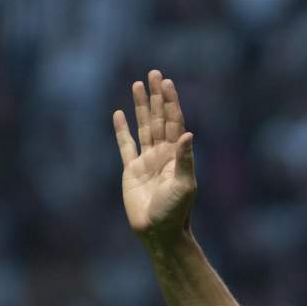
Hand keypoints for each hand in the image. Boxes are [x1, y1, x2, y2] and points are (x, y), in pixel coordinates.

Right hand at [113, 69, 196, 245]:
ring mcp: (147, 161)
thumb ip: (185, 159)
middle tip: (154, 73)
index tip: (167, 83)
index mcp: (177, 155)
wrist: (158, 231)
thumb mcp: (184, 185)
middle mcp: (163, 154)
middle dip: (157, 96)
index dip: (171, 102)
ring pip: (143, 126)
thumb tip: (188, 133)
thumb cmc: (175, 212)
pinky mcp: (131, 170)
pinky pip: (125, 145)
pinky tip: (118, 113)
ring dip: (141, 106)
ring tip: (137, 85)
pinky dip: (121, 130)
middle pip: (159, 118)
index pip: (174, 122)